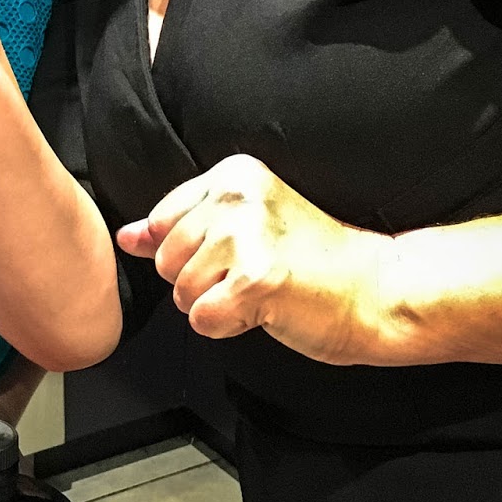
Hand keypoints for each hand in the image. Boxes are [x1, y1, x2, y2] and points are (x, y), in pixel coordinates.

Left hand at [116, 154, 397, 365]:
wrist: (376, 290)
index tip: (241, 251)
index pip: (161, 221)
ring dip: (217, 304)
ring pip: (181, 292)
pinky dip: (228, 326)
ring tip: (262, 290)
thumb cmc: (313, 262)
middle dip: (202, 280)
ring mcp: (246, 236)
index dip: (194, 252)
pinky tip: (265, 309)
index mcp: (233, 175)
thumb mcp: (241, 229)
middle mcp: (236, 196)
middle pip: (166, 260)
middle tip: (254, 274)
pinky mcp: (256, 279)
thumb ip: (177, 229)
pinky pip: (202, 319)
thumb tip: (126, 237)